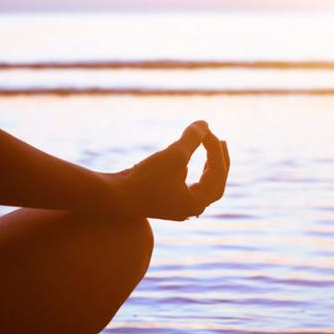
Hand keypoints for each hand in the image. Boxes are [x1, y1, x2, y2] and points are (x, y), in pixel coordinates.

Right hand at [112, 121, 229, 220]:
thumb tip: (205, 123)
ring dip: (206, 166)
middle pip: (214, 184)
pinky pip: (185, 186)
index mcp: (196, 203)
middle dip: (219, 161)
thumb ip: (192, 139)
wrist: (112, 197)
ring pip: (200, 186)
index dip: (215, 149)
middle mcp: (188, 209)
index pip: (216, 173)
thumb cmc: (145, 178)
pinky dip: (190, 172)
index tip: (207, 130)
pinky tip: (183, 161)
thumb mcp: (173, 155)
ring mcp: (175, 207)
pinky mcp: (162, 201)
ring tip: (209, 147)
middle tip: (221, 141)